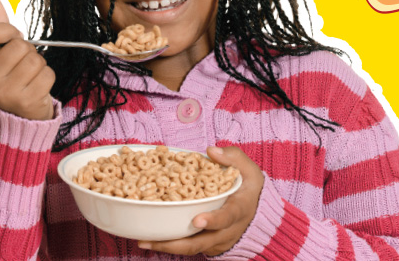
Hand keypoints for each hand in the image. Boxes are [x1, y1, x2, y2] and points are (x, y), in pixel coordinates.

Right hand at [0, 0, 55, 120]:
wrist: (16, 115)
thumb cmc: (8, 75)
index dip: (7, 30)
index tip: (13, 38)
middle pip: (20, 46)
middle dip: (28, 51)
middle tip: (21, 64)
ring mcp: (5, 92)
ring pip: (36, 60)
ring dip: (39, 65)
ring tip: (29, 76)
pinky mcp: (25, 101)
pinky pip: (47, 75)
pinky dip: (47, 78)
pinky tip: (36, 87)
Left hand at [139, 146, 264, 256]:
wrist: (255, 210)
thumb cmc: (248, 187)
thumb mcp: (248, 169)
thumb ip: (232, 157)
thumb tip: (211, 151)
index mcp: (238, 210)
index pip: (226, 217)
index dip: (212, 220)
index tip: (196, 220)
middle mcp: (227, 230)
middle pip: (200, 242)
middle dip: (175, 243)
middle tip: (151, 240)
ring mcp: (217, 241)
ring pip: (191, 248)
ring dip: (166, 246)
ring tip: (143, 241)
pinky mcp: (208, 245)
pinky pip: (189, 247)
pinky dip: (170, 245)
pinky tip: (150, 239)